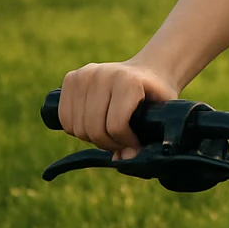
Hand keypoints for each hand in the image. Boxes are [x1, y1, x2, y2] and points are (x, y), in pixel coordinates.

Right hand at [58, 60, 179, 159]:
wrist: (150, 68)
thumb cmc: (157, 93)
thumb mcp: (163, 111)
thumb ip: (150, 135)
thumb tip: (125, 158)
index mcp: (127, 80)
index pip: (115, 126)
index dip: (124, 143)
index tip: (134, 145)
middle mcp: (102, 74)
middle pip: (94, 128)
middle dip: (108, 143)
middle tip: (120, 143)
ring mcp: (84, 75)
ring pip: (77, 127)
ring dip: (92, 138)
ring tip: (108, 135)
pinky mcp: (71, 78)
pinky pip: (65, 118)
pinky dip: (76, 129)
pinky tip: (92, 126)